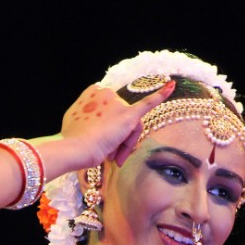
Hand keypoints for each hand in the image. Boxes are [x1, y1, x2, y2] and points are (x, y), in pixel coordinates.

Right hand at [60, 80, 175, 167]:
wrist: (74, 148)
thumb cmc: (73, 140)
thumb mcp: (76, 122)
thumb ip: (88, 118)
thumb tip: (95, 125)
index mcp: (92, 92)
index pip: (110, 111)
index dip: (107, 129)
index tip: (101, 142)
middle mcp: (105, 93)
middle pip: (122, 119)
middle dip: (118, 140)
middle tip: (111, 156)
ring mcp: (117, 103)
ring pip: (130, 127)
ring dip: (124, 146)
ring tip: (114, 158)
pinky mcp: (128, 115)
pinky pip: (147, 104)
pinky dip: (161, 95)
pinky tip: (171, 86)